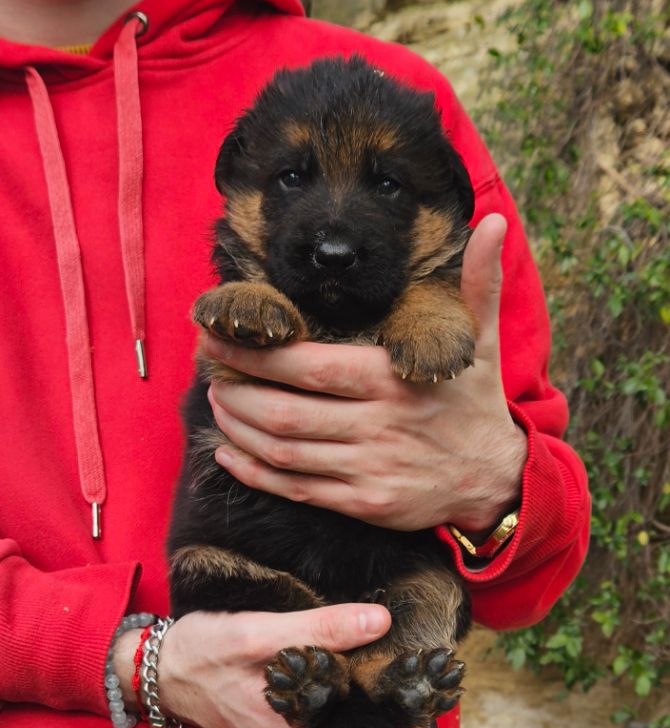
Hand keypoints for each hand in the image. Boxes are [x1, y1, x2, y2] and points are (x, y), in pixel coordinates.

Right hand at [111, 603, 390, 727]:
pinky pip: (326, 705)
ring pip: (345, 711)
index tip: (422, 657)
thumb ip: (319, 630)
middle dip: (383, 681)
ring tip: (384, 638)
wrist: (158, 668)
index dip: (399, 690)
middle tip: (405, 638)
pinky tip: (349, 650)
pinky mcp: (286, 724)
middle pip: (362, 719)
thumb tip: (380, 622)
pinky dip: (338, 680)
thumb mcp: (259, 635)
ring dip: (362, 679)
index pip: (372, 724)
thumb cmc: (202, 653)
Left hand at [206, 214, 527, 532]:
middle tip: (209, 371)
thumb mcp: (482, 340)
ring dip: (238, 429)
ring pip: (283, 452)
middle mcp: (376, 427)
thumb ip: (478, 282)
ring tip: (217, 403)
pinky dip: (254, 473)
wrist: (495, 478)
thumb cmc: (475, 402)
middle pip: (283, 412)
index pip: (307, 367)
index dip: (253, 354)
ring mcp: (368, 470)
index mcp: (391, 381)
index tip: (216, 337)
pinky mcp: (364, 504)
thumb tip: (493, 223)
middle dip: (234, 390)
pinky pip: (296, 490)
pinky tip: (229, 455)